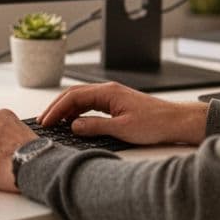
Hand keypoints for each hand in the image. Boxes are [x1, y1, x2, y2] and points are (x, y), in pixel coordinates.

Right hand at [39, 82, 207, 145]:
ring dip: (66, 110)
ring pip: (81, 99)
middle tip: (43, 121)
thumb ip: (95, 127)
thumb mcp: (122, 129)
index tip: (45, 121)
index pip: (73, 97)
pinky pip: (90, 104)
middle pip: (74, 95)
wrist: (175, 121)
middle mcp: (108, 90)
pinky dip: (77, 112)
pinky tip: (73, 123)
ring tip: (54, 123)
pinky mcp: (116, 104)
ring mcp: (112, 96)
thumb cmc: (155, 123)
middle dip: (56, 107)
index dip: (56, 109)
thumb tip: (73, 126)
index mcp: (108, 92)